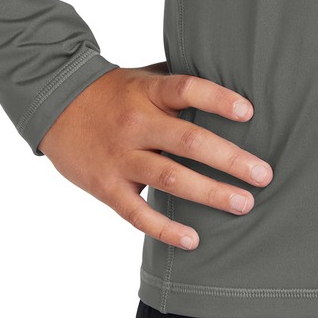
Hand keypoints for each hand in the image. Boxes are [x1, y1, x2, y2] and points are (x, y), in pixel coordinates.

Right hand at [37, 62, 272, 249]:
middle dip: (230, 160)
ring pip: (171, 179)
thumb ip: (178, 85)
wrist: (54, 103)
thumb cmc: (113, 92)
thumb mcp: (143, 78)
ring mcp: (120, 157)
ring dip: (210, 194)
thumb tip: (232, 81)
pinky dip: (165, 229)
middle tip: (263, 175)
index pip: (187, 90)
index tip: (249, 113)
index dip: (218, 100)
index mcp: (148, 93)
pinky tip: (192, 239)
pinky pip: (138, 213)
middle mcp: (136, 123)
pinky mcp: (106, 186)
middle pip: (188, 141)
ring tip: (244, 204)